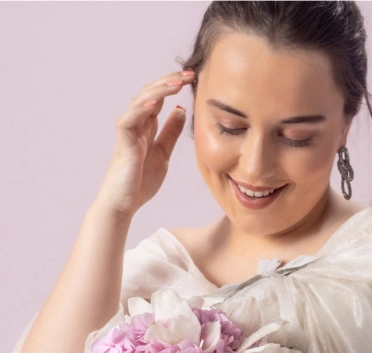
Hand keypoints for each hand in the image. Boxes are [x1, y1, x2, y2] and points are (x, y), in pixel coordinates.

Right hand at [93, 70, 195, 218]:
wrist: (124, 204)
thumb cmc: (140, 181)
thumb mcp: (163, 153)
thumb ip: (170, 132)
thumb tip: (180, 109)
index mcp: (146, 126)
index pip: (159, 98)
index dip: (174, 85)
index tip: (193, 78)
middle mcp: (135, 124)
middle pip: (150, 94)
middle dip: (169, 81)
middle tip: (190, 74)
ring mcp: (127, 131)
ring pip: (140, 102)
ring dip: (159, 90)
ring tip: (177, 82)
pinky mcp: (122, 143)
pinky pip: (129, 120)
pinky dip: (141, 110)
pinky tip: (156, 103)